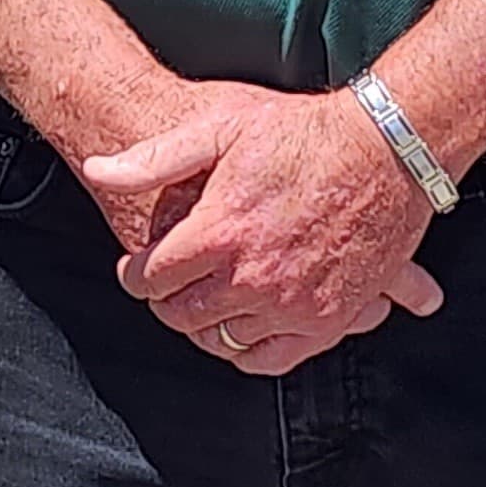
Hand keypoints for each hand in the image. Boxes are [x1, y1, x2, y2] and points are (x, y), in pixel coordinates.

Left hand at [80, 84, 445, 375]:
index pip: (151, 278)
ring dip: (205, 326)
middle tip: (166, 289)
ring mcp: (293, 303)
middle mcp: (252, 276)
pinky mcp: (329, 318)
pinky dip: (249, 351)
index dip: (136, 275)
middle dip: (165, 303)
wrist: (387, 150)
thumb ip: (155, 157)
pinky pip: (273, 358)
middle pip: (183, 315)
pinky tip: (242, 328)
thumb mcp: (221, 128)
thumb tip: (98, 170)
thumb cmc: (304, 134)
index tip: (137, 270)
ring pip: (223, 340)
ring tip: (203, 303)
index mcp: (219, 232)